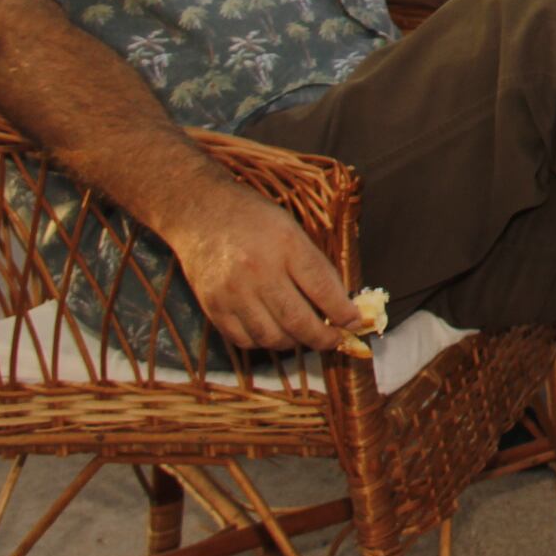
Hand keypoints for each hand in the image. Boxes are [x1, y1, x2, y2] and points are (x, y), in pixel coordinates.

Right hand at [163, 180, 360, 352]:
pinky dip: (264, 342)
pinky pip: (244, 340)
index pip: (322, 288)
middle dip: (323, 338)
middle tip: (335, 339)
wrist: (200, 211)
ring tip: (305, 336)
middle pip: (298, 320)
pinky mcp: (212, 307)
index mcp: (285, 245)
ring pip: (272, 337)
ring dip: (295, 343)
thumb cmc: (253, 218)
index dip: (343, 312)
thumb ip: (314, 265)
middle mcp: (258, 271)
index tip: (355, 322)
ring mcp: (232, 293)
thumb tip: (339, 301)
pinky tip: (275, 333)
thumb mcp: (291, 229)